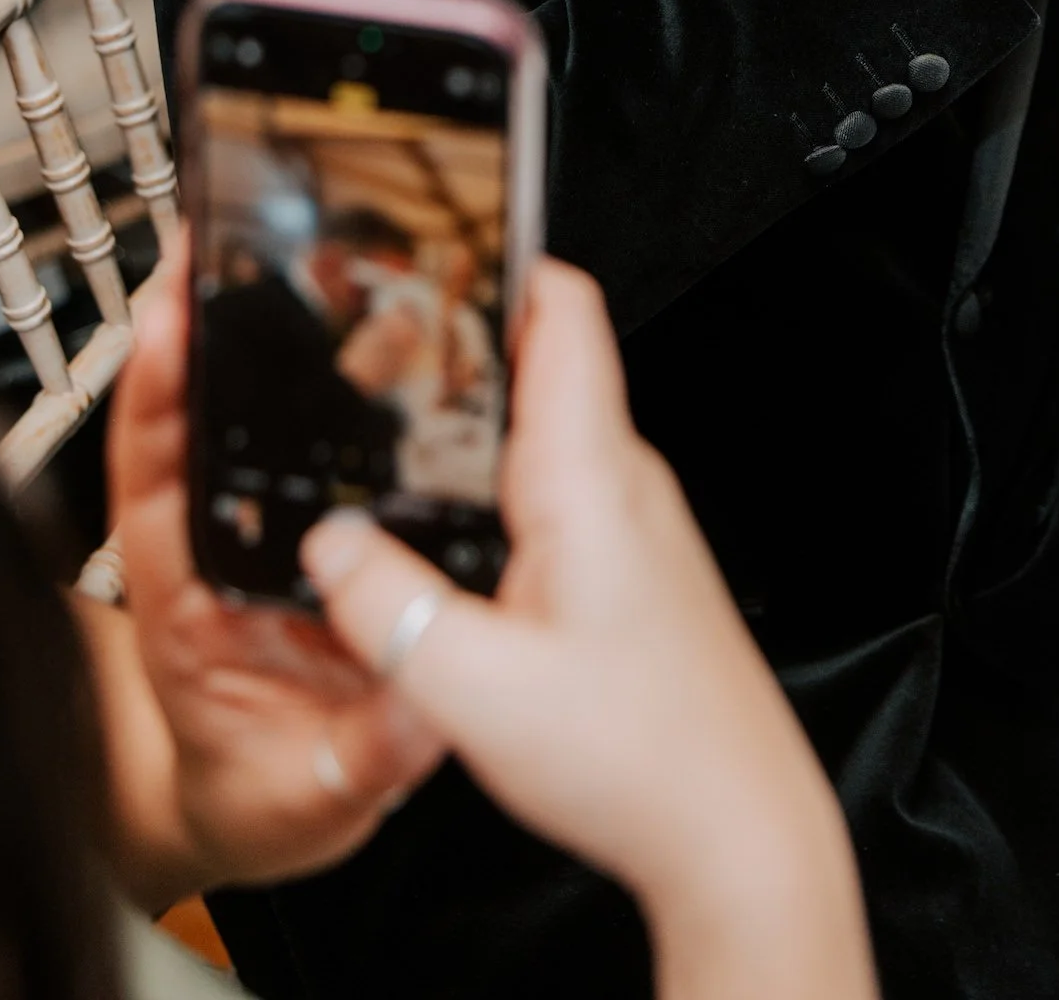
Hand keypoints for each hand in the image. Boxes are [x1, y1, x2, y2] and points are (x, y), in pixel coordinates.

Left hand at [96, 239, 439, 904]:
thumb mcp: (314, 796)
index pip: (150, 485)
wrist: (267, 805)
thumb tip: (430, 699)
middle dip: (204, 325)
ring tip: (318, 257)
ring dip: (274, 334)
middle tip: (227, 240)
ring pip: (249, 417)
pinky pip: (309, 438)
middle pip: (190, 422)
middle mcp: (211, 552)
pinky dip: (332, 375)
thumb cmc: (269, 791)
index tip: (163, 321)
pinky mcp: (305, 524)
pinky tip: (374, 324)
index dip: (154, 400)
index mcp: (188, 609)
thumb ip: (366, 752)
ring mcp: (253, 531)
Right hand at [303, 262, 875, 999]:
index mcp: (591, 474)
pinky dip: (500, 482)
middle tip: (374, 340)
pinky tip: (452, 531)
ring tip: (393, 428)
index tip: (439, 232)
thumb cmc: (638, 755)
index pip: (565, 310)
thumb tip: (324, 546)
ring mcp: (637, 521)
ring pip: (550, 429)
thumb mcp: (474, 689)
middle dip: (462, 341)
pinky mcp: (634, 567)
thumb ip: (385, 610)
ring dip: (479, 418)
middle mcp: (623, 480)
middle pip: (546, 362)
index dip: (505, 255)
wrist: (733, 827)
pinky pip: (560, 488)